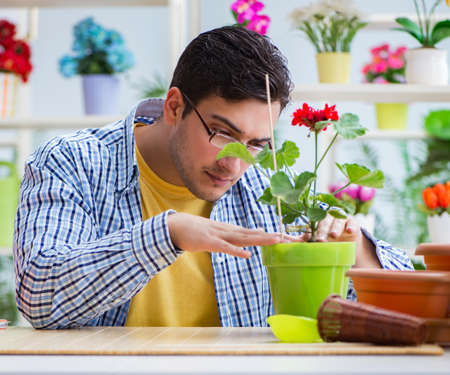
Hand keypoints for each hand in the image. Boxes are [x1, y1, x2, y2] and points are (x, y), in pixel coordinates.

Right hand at [167, 212, 298, 258]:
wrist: (176, 225)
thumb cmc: (197, 231)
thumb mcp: (217, 233)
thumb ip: (233, 237)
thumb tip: (246, 239)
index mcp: (232, 231)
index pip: (257, 234)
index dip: (274, 236)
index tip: (291, 239)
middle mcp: (230, 231)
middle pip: (256, 235)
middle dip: (274, 237)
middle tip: (294, 239)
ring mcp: (220, 235)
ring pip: (244, 238)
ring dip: (260, 240)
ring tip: (277, 240)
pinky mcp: (209, 242)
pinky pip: (224, 247)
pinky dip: (236, 251)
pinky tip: (247, 255)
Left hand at [307, 214, 379, 267]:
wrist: (347, 242)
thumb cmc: (329, 239)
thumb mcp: (318, 239)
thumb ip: (305, 240)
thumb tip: (289, 242)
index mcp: (319, 220)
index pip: (314, 222)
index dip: (312, 229)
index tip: (310, 238)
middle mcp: (329, 217)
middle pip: (325, 220)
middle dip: (322, 230)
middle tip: (321, 239)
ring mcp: (342, 219)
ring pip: (338, 220)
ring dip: (335, 227)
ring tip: (334, 235)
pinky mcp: (353, 222)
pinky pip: (352, 222)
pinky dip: (351, 226)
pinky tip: (349, 231)